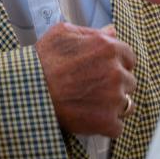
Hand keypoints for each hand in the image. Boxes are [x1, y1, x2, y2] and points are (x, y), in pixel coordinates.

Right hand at [36, 22, 135, 137]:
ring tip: (92, 105)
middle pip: (129, 82)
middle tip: (95, 88)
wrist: (29, 90)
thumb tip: (111, 31)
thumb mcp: (63, 33)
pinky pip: (118, 127)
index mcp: (109, 48)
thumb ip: (92, 32)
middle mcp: (116, 72)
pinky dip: (106, 126)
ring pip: (126, 104)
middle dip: (116, 85)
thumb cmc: (43, 60)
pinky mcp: (106, 121)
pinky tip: (91, 119)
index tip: (105, 70)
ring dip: (113, 106)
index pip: (129, 58)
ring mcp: (113, 98)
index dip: (117, 64)